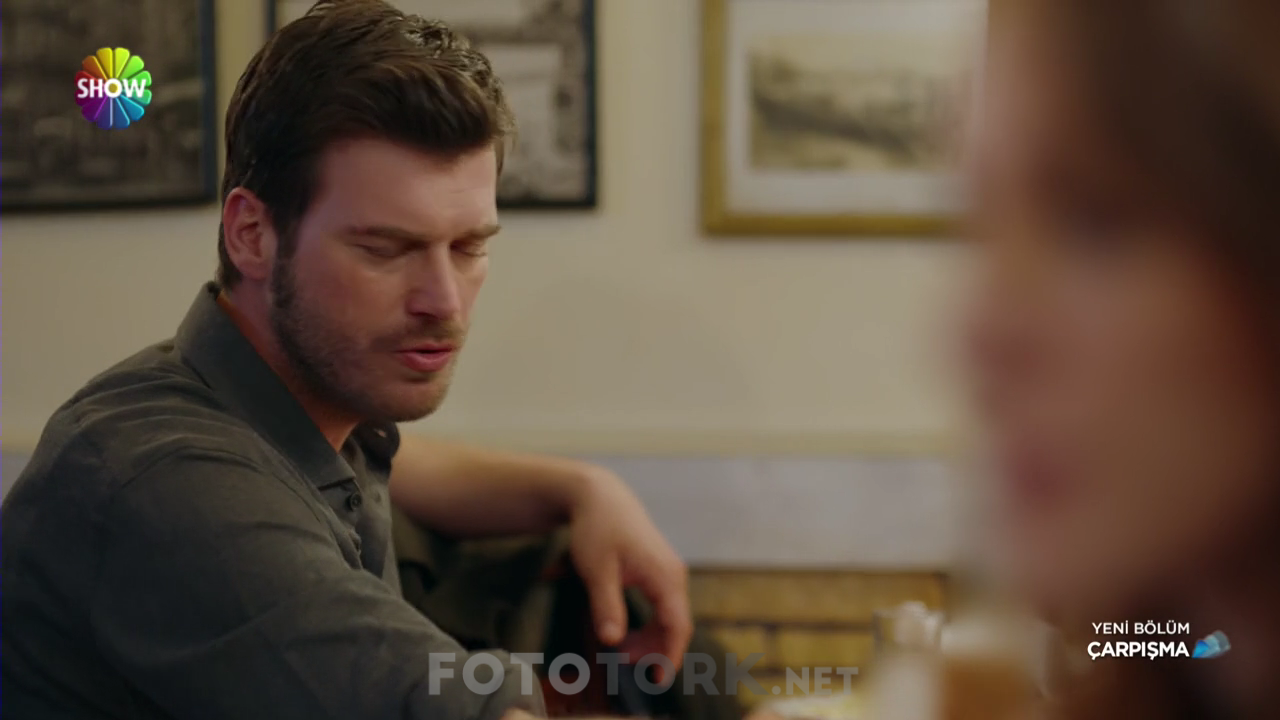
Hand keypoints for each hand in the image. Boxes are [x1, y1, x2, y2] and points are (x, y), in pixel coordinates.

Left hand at [566, 465, 692, 680]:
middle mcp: (674, 575)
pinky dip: (647, 624)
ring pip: (669, 617)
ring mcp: (669, 572)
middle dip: (653, 650)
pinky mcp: (659, 571)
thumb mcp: (596, 570)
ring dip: (648, 639)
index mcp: (665, 576)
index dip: (670, 656)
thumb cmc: (598, 529)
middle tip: (620, 663)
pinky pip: (662, 607)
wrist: (600, 496)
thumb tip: (612, 641)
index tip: (658, 680)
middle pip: (675, 626)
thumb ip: (606, 606)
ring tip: (618, 649)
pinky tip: (625, 631)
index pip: (677, 626)